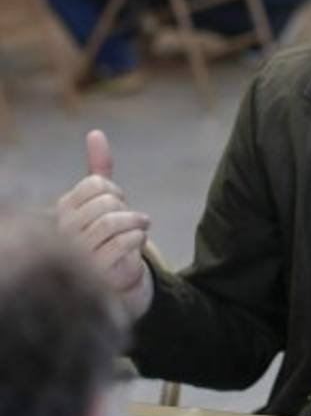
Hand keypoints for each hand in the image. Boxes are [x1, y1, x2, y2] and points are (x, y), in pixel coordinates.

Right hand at [55, 130, 153, 322]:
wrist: (117, 283)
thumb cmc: (108, 238)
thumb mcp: (104, 203)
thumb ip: (99, 170)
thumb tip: (96, 133)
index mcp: (62, 213)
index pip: (94, 184)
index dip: (114, 190)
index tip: (118, 202)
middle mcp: (63, 234)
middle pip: (105, 202)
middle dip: (125, 208)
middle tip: (134, 219)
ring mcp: (77, 255)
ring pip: (111, 223)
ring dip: (136, 222)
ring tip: (142, 226)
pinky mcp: (96, 274)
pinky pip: (122, 244)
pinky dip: (137, 239)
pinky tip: (137, 244)